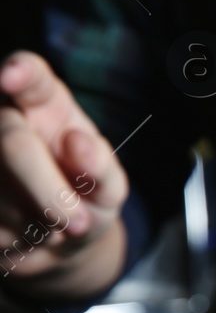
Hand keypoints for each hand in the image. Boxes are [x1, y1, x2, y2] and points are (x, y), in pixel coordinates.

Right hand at [0, 51, 127, 298]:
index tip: (13, 77)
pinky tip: (26, 233)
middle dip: (46, 190)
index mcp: (43, 104)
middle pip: (11, 143)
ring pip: (1, 194)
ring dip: (37, 222)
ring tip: (54, 224)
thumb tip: (79, 143)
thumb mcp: (108, 186)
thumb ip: (102, 168)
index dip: (21, 73)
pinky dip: (17, 239)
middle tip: (75, 223)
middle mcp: (4, 120)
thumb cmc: (85, 196)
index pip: (30, 77)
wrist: (55, 238)